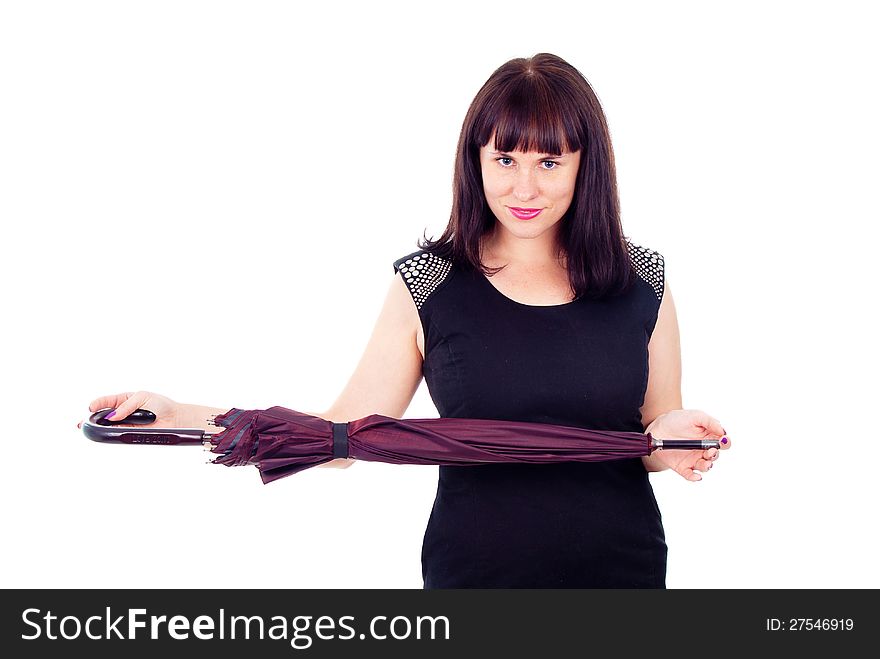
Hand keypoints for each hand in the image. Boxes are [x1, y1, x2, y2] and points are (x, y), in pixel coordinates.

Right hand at [76, 390, 196, 429]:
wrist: (174, 418)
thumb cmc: (161, 405)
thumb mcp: (143, 397)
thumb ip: (127, 406)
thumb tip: (114, 416)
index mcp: (125, 399)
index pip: (108, 401)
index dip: (98, 403)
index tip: (91, 407)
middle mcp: (123, 412)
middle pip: (104, 415)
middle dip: (92, 419)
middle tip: (83, 422)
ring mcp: (126, 423)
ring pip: (109, 426)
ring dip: (99, 428)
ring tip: (91, 428)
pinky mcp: (131, 434)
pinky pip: (119, 434)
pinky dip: (112, 434)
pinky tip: (107, 433)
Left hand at [644, 409, 730, 480]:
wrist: (657, 428)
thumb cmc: (677, 420)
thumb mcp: (694, 416)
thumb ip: (710, 421)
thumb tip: (723, 431)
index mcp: (709, 437)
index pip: (723, 443)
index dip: (726, 443)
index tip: (723, 440)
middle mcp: (703, 450)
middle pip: (715, 456)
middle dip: (715, 455)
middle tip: (710, 451)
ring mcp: (693, 459)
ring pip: (705, 467)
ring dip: (707, 466)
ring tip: (705, 463)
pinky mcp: (683, 467)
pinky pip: (690, 475)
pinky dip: (694, 477)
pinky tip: (696, 476)